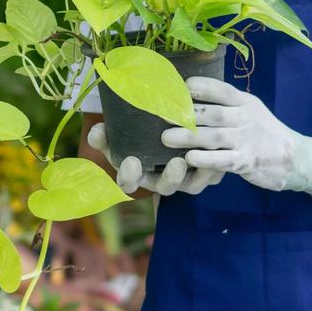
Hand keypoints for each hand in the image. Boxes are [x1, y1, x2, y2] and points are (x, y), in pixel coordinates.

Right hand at [87, 121, 223, 195]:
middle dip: (170, 178)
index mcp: (136, 173)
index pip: (129, 182)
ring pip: (189, 184)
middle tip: (175, 163)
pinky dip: (211, 165)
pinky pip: (209, 175)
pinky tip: (214, 149)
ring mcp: (183, 180)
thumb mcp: (120, 132)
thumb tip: (97, 131)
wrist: (170, 123)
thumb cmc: (139, 130)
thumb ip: (106, 134)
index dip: (129, 176)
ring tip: (196, 156)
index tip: (131, 161)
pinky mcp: (203, 173)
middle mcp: (160, 181)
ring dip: (196, 173)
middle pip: (164, 187)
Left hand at [159, 77, 311, 197]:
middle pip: (213, 113)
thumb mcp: (250, 110)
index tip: (178, 86)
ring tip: (165, 138)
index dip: (200, 87)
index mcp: (245, 102)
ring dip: (188, 137)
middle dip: (186, 113)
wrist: (295, 158)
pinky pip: (224, 160)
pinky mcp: (248, 161)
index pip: (221, 90)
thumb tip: (189, 92)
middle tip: (161, 113)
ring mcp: (247, 140)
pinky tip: (189, 158)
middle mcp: (246, 118)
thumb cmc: (263, 132)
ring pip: (214, 136)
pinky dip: (206, 159)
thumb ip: (225, 104)